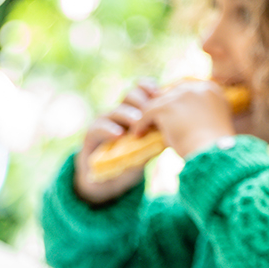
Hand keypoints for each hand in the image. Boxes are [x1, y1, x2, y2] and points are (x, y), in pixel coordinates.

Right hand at [73, 81, 158, 204]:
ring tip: (137, 122)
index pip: (141, 90)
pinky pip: (99, 127)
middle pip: (130, 96)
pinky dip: (109, 130)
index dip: (149, 88)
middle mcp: (121, 113)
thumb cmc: (133, 159)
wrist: (111, 179)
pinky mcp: (92, 133)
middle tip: (150, 109)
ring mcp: (106, 122)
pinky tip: (118, 135)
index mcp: (136, 111)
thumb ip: (158, 137)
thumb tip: (176, 130)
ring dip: (127, 115)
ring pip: (116, 111)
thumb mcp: (149, 147)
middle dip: (141, 100)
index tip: (159, 93)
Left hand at [141, 79, 235, 158]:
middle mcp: (197, 88)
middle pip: (171, 91)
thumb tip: (177, 114)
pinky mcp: (167, 107)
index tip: (169, 113)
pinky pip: (147, 112)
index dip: (176, 100)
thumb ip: (197, 111)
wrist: (212, 154)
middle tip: (153, 119)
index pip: (187, 88)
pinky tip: (138, 133)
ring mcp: (181, 95)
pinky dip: (141, 123)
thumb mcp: (210, 122)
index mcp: (211, 89)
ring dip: (150, 115)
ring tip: (143, 127)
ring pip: (158, 102)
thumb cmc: (213, 146)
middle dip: (162, 105)